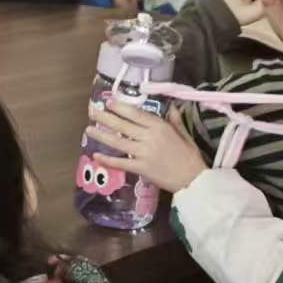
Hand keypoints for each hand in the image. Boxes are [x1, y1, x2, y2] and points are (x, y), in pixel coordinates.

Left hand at [87, 99, 208, 193]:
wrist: (193, 180)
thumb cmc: (190, 156)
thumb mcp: (184, 134)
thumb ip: (175, 119)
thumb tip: (171, 106)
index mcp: (160, 127)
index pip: (136, 114)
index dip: (121, 107)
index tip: (108, 102)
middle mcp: (149, 138)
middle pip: (123, 126)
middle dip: (105, 117)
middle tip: (91, 111)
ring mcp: (143, 153)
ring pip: (118, 142)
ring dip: (102, 135)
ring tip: (88, 129)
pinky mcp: (141, 169)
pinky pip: (121, 163)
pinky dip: (108, 159)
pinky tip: (96, 155)